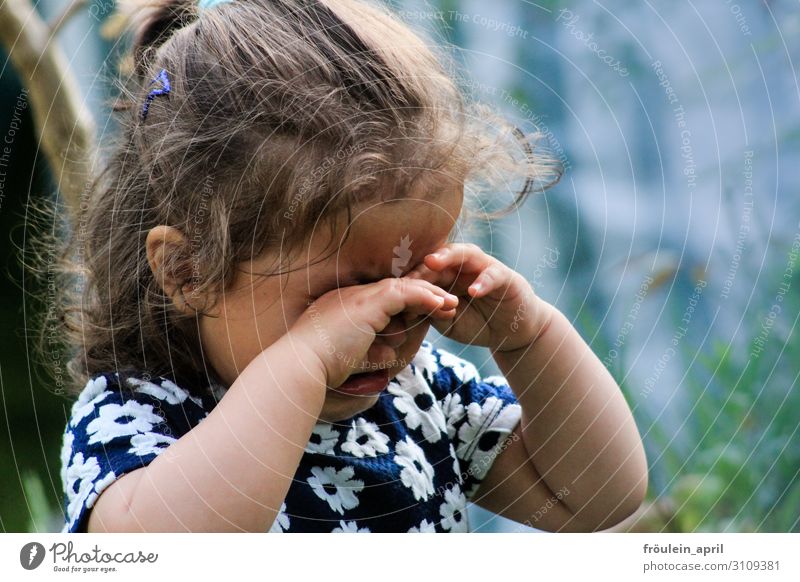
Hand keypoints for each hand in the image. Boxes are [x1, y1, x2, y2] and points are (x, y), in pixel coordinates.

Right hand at [288, 278, 458, 387]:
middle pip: (395, 289)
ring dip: (429, 296)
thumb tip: (390, 354)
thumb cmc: (321, 369)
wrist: (302, 366)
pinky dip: (424, 298)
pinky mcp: (367, 303)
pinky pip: (404, 294)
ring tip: (451, 303)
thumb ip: (370, 352)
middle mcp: (350, 296)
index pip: (382, 300)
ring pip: (402, 289)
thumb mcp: (352, 358)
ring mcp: (358, 297)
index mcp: (344, 308)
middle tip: (447, 303)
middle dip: (423, 295)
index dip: (407, 304)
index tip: (426, 313)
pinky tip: (441, 304)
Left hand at [404, 243, 550, 351]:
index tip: (390, 285)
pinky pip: (493, 274)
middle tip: (406, 272)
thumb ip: (429, 313)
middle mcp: (463, 265)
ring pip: (465, 254)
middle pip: (439, 257)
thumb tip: (402, 312)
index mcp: (446, 274)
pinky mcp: (506, 278)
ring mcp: (484, 268)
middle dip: (422, 264)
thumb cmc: (475, 322)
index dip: (408, 276)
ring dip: (448, 258)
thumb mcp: (446, 321)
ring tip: (432, 263)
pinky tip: (473, 291)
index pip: (424, 268)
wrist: (510, 332)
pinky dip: (483, 282)